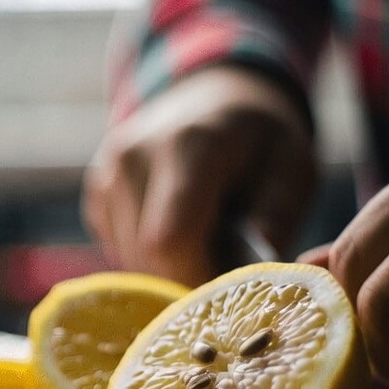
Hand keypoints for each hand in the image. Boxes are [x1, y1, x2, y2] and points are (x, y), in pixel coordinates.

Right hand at [83, 66, 316, 285]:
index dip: (199, 280)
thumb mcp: (292, 169)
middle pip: (147, 257)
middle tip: (225, 269)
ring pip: (130, 260)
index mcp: (188, 146)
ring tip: (205, 243)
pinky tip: (178, 229)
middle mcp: (133, 158)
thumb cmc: (259, 139)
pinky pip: (119, 248)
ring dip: (169, 269)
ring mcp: (107, 174)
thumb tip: (253, 279)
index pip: (170, 240)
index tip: (232, 292)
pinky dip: (150, 255)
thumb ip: (274, 220)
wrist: (212, 96)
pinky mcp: (96, 191)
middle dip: (188, 278)